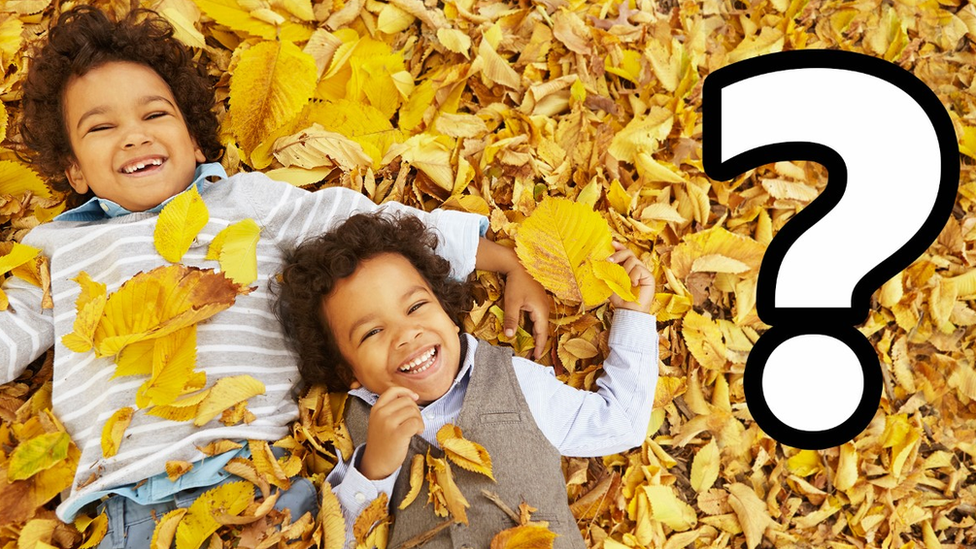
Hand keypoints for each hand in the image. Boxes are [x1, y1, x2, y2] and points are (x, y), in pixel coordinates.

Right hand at [359, 387, 423, 479]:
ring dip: (419, 420)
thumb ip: (391, 408)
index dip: (406, 391)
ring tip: (416, 429)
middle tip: (415, 421)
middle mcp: (381, 414)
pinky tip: (417, 432)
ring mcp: (388, 424)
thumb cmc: (382, 441)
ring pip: (413, 411)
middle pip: (407, 401)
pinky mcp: (397, 434)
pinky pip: (415, 422)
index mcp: (376, 409)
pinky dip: (420, 427)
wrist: (376, 463)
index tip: (415, 397)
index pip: (392, 390)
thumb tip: (412, 396)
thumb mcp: (380, 421)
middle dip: (416, 410)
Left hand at [474, 238, 550, 358]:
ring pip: (540, 324)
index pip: (541, 334)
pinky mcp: (538, 301)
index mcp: (541, 311)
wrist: (518, 264)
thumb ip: (512, 320)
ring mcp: (542, 304)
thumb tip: (510, 336)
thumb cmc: (516, 283)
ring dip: (535, 335)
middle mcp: (545, 309)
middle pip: (542, 330)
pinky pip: (537, 318)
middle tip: (530, 355)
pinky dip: (533, 326)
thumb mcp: (512, 302)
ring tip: (528, 345)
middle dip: (537, 343)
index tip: (536, 357)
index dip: (539, 347)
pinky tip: (527, 330)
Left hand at [609, 241, 654, 313]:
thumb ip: (608, 273)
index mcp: (628, 268)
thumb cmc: (620, 298)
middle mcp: (636, 268)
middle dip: (618, 255)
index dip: (620, 247)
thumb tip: (600, 263)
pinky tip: (632, 284)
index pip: (625, 253)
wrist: (627, 310)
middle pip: (629, 253)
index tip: (612, 243)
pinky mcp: (649, 277)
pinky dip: (632, 276)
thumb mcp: (610, 282)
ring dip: (624, 270)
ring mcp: (643, 272)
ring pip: (633, 261)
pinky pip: (639, 269)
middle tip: (609, 261)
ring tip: (623, 282)